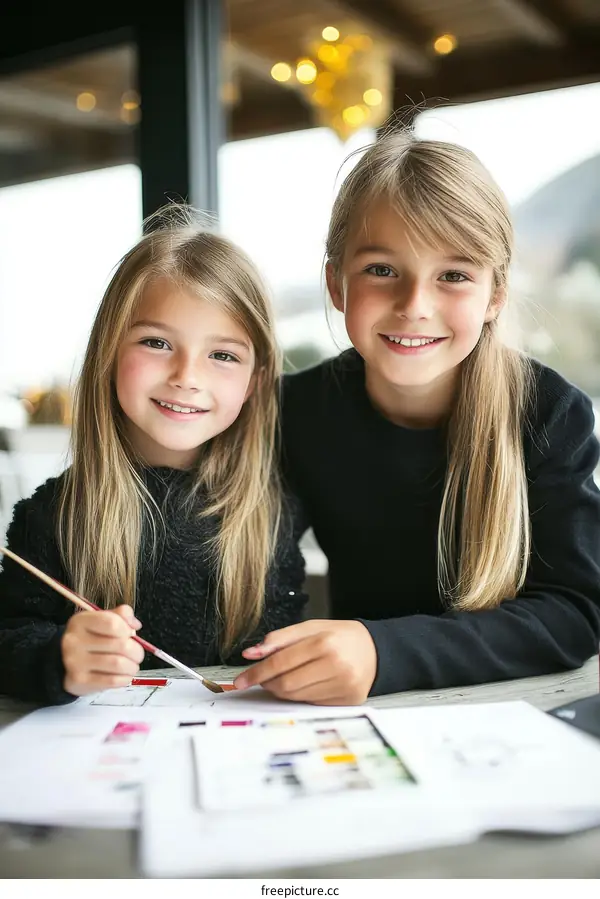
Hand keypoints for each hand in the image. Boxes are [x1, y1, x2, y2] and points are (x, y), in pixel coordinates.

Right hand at [62, 605, 145, 696]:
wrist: (62, 664)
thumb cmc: (88, 640)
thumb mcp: (100, 621)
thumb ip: (120, 616)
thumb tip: (135, 625)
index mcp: (80, 621)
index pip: (112, 623)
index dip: (127, 629)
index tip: (130, 635)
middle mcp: (74, 641)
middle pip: (119, 645)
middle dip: (136, 651)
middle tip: (138, 655)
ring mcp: (75, 662)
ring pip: (117, 664)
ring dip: (132, 666)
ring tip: (132, 666)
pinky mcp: (79, 681)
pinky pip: (111, 681)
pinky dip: (125, 679)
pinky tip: (125, 676)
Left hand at [233, 619, 377, 704]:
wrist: (376, 650)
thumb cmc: (340, 637)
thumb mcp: (311, 628)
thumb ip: (279, 639)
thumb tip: (251, 654)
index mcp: (324, 642)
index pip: (280, 662)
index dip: (256, 672)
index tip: (241, 679)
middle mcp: (335, 665)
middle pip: (286, 684)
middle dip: (267, 683)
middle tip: (262, 678)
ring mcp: (343, 686)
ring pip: (296, 697)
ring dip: (281, 690)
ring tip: (284, 678)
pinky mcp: (347, 701)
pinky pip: (310, 703)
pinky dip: (300, 696)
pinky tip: (304, 684)